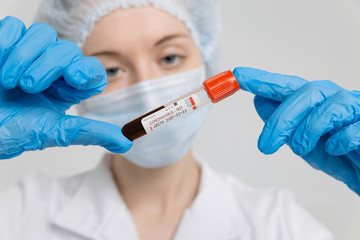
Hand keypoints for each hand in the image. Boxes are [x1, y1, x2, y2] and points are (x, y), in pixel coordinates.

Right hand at [0, 16, 131, 158]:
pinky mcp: (4, 44)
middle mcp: (49, 70)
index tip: (76, 79)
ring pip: (42, 34)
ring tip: (8, 80)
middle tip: (29, 86)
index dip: (87, 71)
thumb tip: (126, 142)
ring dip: (26, 56)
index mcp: (65, 89)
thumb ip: (91, 132)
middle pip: (67, 50)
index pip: (90, 70)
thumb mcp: (54, 132)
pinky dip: (7, 41)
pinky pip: (13, 27)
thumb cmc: (11, 131)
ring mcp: (26, 55)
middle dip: (50, 65)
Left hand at [233, 67, 359, 194]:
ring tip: (299, 149)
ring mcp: (357, 110)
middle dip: (280, 119)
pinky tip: (334, 149)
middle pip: (306, 93)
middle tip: (265, 146)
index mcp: (318, 102)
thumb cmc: (341, 157)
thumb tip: (258, 101)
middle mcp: (337, 99)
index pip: (288, 85)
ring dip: (306, 131)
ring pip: (328, 107)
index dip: (263, 79)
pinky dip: (338, 141)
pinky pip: (352, 129)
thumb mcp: (305, 143)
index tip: (239, 74)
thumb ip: (285, 124)